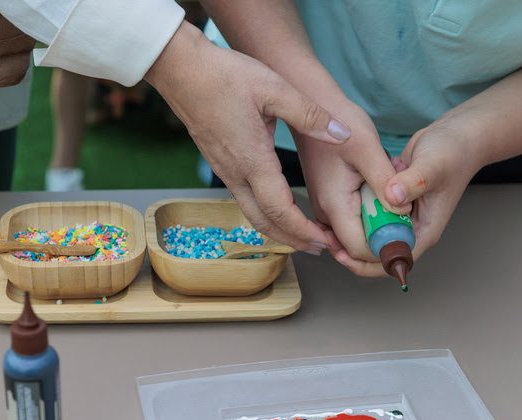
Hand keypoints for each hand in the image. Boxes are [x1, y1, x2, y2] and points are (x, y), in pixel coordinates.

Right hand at [145, 22, 352, 253]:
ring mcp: (224, 170)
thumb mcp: (274, 88)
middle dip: (294, 240)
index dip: (304, 231)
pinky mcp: (219, 163)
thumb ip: (310, 115)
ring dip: (279, 229)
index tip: (325, 240)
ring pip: (252, 214)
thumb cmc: (223, 76)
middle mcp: (236, 173)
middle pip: (265, 223)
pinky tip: (278, 206)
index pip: (280, 211)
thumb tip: (342, 134)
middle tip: (321, 247)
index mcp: (252, 161)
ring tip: (303, 234)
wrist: (179, 70)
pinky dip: (265, 213)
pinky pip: (244, 199)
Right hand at [295, 100, 406, 262]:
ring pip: (354, 236)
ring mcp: (323, 208)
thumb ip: (386, 183)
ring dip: (377, 225)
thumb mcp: (369, 149)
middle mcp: (323, 212)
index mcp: (333, 204)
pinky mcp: (327, 201)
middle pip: (356, 248)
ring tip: (392, 197)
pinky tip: (380, 193)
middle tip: (404, 211)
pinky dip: (369, 215)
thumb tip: (402, 212)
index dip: (386, 247)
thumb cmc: (339, 121)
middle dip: (384, 237)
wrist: (314, 104)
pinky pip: (350, 222)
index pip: (359, 249)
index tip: (408, 230)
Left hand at [334, 121, 480, 275]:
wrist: (456, 135)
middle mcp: (411, 228)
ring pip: (371, 234)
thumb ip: (413, 181)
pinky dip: (355, 212)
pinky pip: (370, 214)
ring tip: (325, 225)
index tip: (342, 253)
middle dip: (351, 250)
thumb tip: (392, 197)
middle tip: (326, 239)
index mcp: (424, 231)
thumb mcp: (433, 165)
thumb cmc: (453, 152)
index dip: (366, 263)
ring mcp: (401, 216)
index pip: (393, 260)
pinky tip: (339, 204)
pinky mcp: (391, 202)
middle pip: (377, 252)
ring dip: (350, 231)